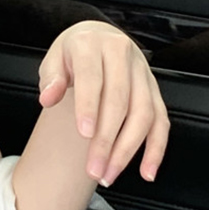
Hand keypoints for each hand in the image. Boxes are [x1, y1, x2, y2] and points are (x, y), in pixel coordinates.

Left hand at [37, 21, 168, 186]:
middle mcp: (122, 55)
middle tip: (94, 167)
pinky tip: (146, 170)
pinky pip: (162, 120)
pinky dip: (156, 148)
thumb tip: (47, 98)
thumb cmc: (73, 52)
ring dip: (129, 149)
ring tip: (110, 173)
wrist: (98, 35)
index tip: (84, 133)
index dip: (89, 106)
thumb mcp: (54, 58)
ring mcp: (142, 73)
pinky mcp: (155, 89)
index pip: (92, 78)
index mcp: (92, 45)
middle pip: (120, 101)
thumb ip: (51, 78)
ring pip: (144, 114)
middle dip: (107, 138)